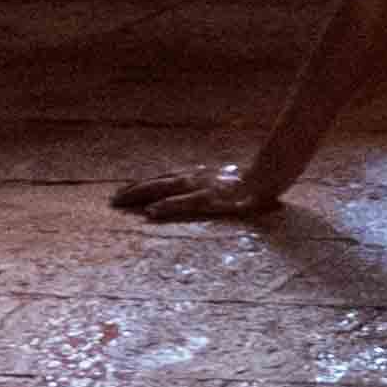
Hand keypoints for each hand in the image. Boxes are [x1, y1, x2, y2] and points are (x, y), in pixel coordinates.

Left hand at [111, 168, 281, 222]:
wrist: (274, 176)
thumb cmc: (256, 181)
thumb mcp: (231, 182)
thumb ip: (216, 185)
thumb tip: (209, 191)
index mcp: (200, 174)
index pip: (166, 177)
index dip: (144, 182)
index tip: (124, 189)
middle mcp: (197, 176)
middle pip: (159, 181)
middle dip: (134, 189)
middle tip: (111, 199)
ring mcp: (203, 186)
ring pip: (165, 188)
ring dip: (141, 194)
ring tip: (120, 201)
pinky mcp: (211, 199)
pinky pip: (185, 203)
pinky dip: (167, 206)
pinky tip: (151, 212)